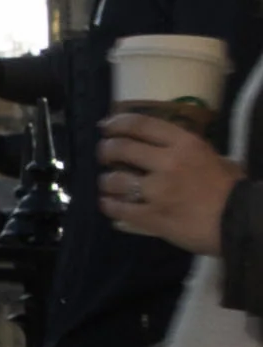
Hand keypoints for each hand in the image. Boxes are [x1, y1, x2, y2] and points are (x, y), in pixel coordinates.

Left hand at [99, 114, 242, 253]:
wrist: (242, 223)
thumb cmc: (233, 190)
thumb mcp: (215, 158)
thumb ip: (189, 150)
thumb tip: (169, 147)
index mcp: (183, 143)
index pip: (140, 124)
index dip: (117, 123)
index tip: (105, 126)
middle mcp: (167, 162)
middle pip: (122, 148)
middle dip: (106, 150)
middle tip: (104, 154)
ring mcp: (158, 191)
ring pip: (117, 180)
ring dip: (106, 181)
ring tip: (106, 183)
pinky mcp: (155, 218)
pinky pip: (122, 210)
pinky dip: (110, 206)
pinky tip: (108, 204)